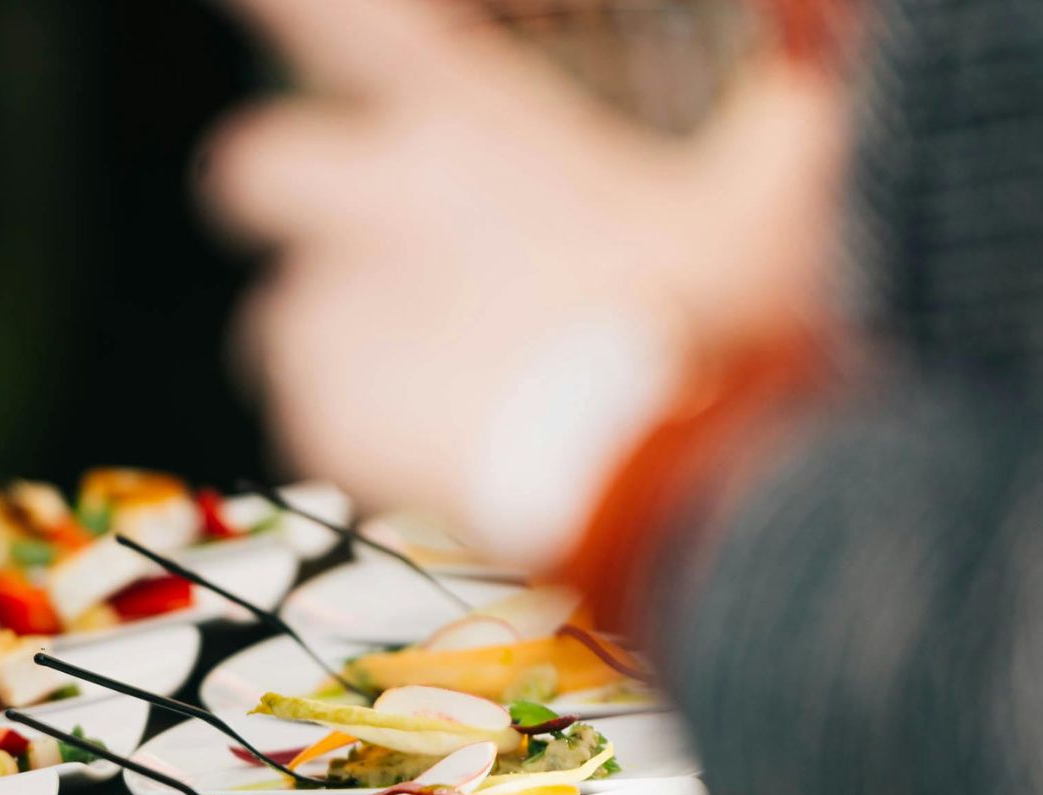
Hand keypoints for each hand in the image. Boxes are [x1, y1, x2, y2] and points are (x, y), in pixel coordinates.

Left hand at [202, 0, 843, 559]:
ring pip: (282, 313)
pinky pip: (307, 416)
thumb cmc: (714, 333)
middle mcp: (377, 204)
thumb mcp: (773, 209)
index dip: (279, 1)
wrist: (651, 480)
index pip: (339, 23)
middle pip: (248, 167)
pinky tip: (437, 451)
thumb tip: (814, 82)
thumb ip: (778, 131)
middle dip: (286, 197)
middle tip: (359, 245)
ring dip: (339, 338)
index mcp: (470, 129)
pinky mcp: (316, 417)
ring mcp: (333, 314)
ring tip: (436, 383)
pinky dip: (353, 434)